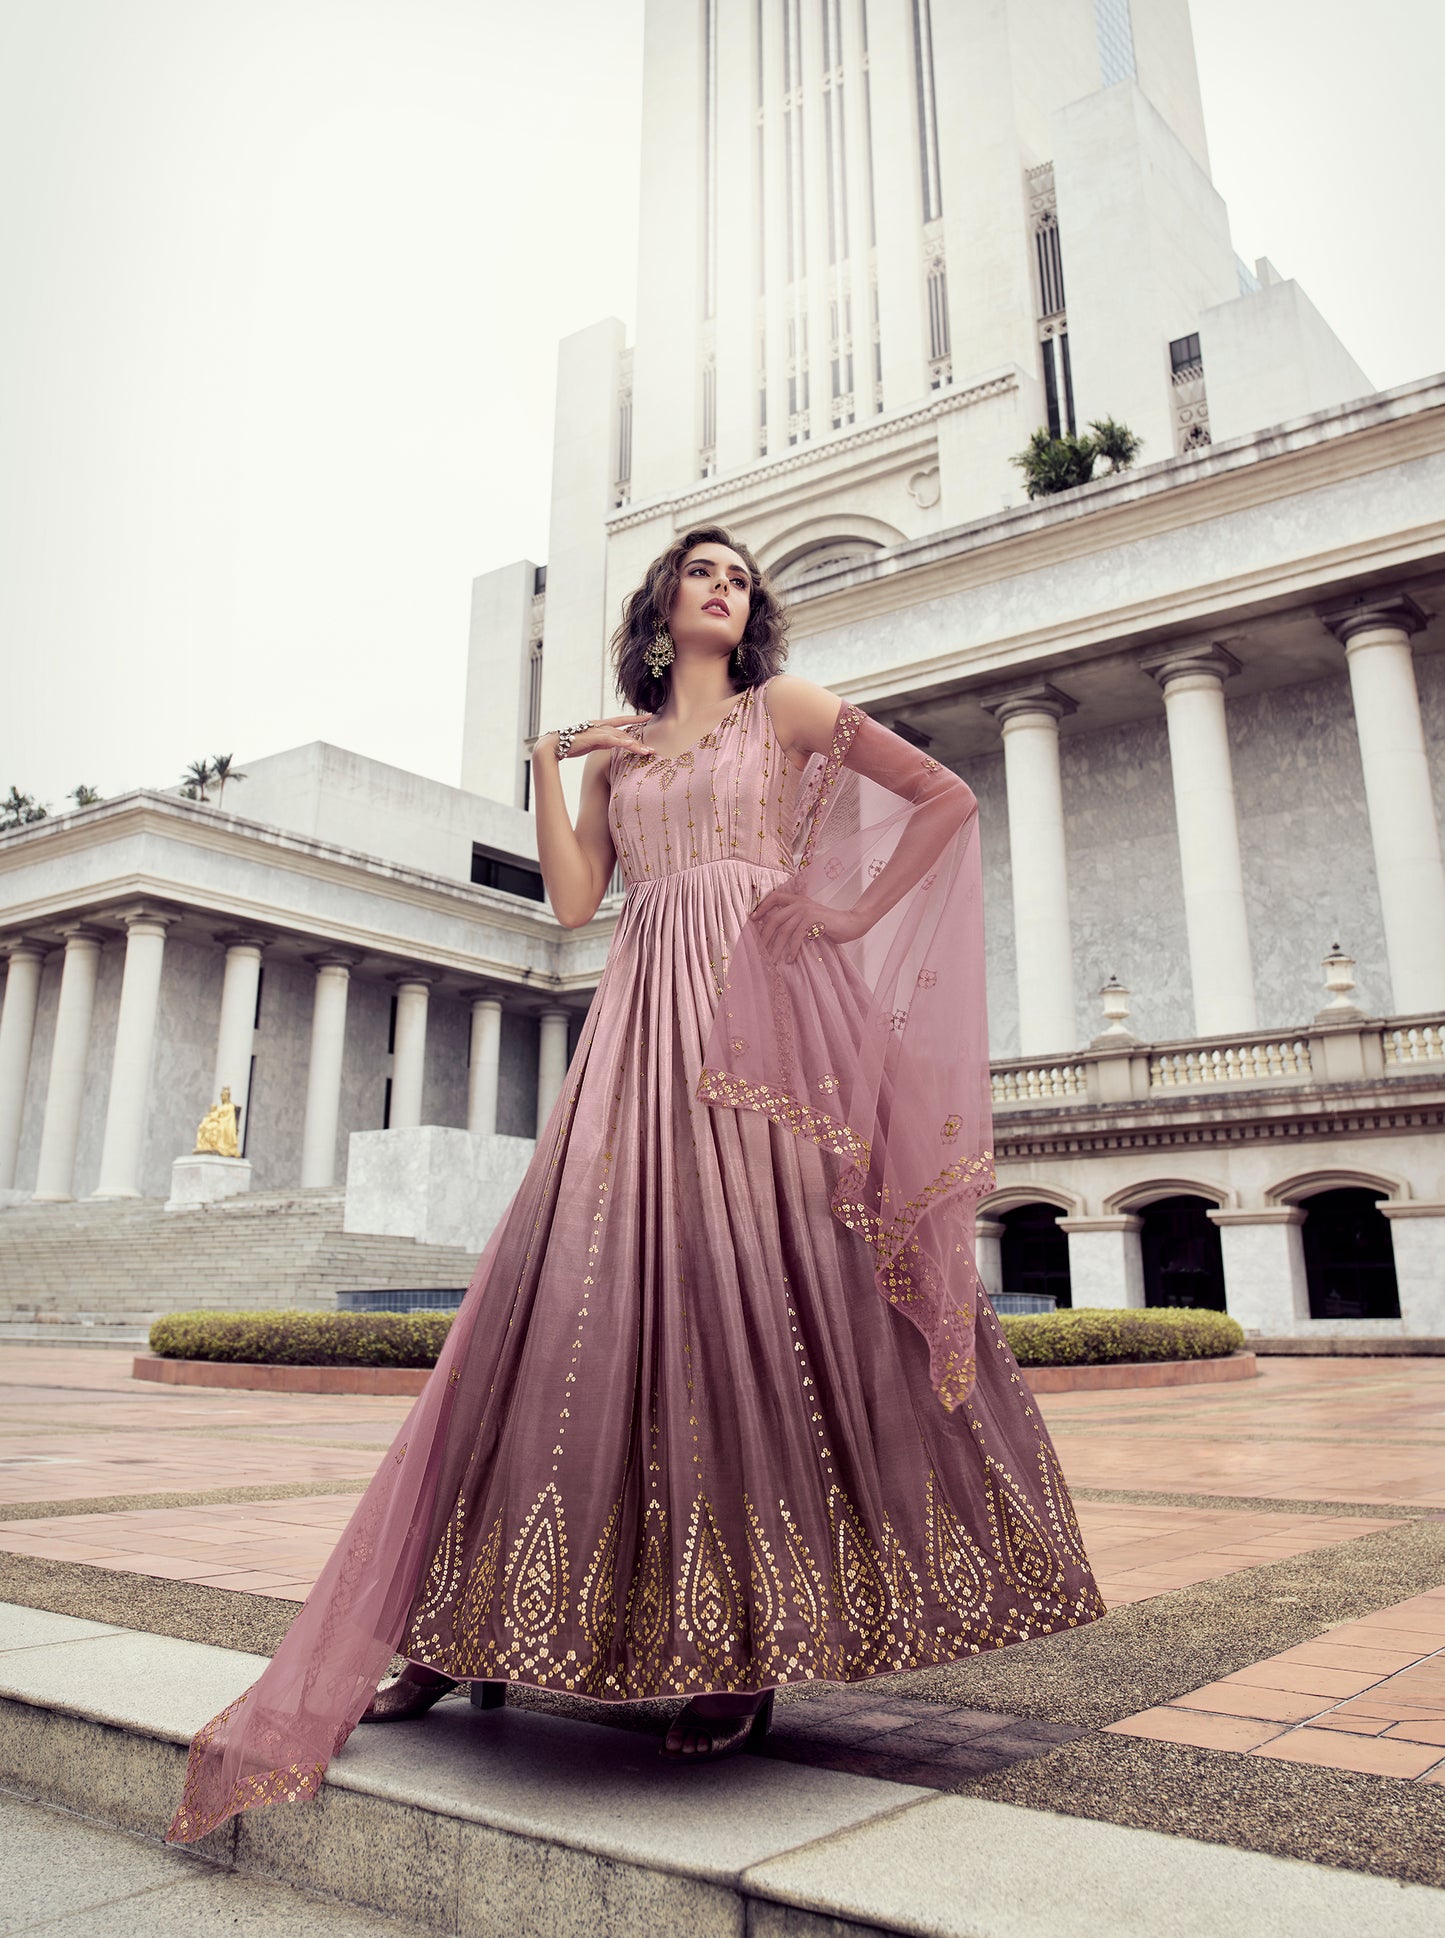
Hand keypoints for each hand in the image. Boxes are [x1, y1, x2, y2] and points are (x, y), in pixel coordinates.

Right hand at [539, 714, 653, 759]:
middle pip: (624, 730)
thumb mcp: (592, 744)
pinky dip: (620, 741)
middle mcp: (599, 725)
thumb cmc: (571, 745)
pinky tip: (630, 744)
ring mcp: (596, 730)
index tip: (649, 716)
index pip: (621, 721)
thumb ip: (604, 742)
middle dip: (639, 737)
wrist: (553, 745)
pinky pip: (609, 739)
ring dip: (634, 744)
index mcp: (600, 726)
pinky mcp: (591, 737)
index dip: (635, 719)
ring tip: (647, 751)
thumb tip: (616, 744)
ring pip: (619, 736)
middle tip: (653, 747)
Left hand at [751, 888, 866, 963]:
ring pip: (784, 930)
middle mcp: (800, 902)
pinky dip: (792, 949)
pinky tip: (790, 959)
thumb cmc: (830, 924)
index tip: (752, 920)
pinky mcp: (814, 919)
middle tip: (760, 952)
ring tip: (773, 960)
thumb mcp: (809, 919)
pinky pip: (797, 935)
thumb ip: (795, 920)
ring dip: (777, 947)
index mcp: (797, 899)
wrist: (851, 923)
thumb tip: (775, 934)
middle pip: (774, 919)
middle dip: (765, 937)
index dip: (762, 907)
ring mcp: (807, 910)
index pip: (774, 897)